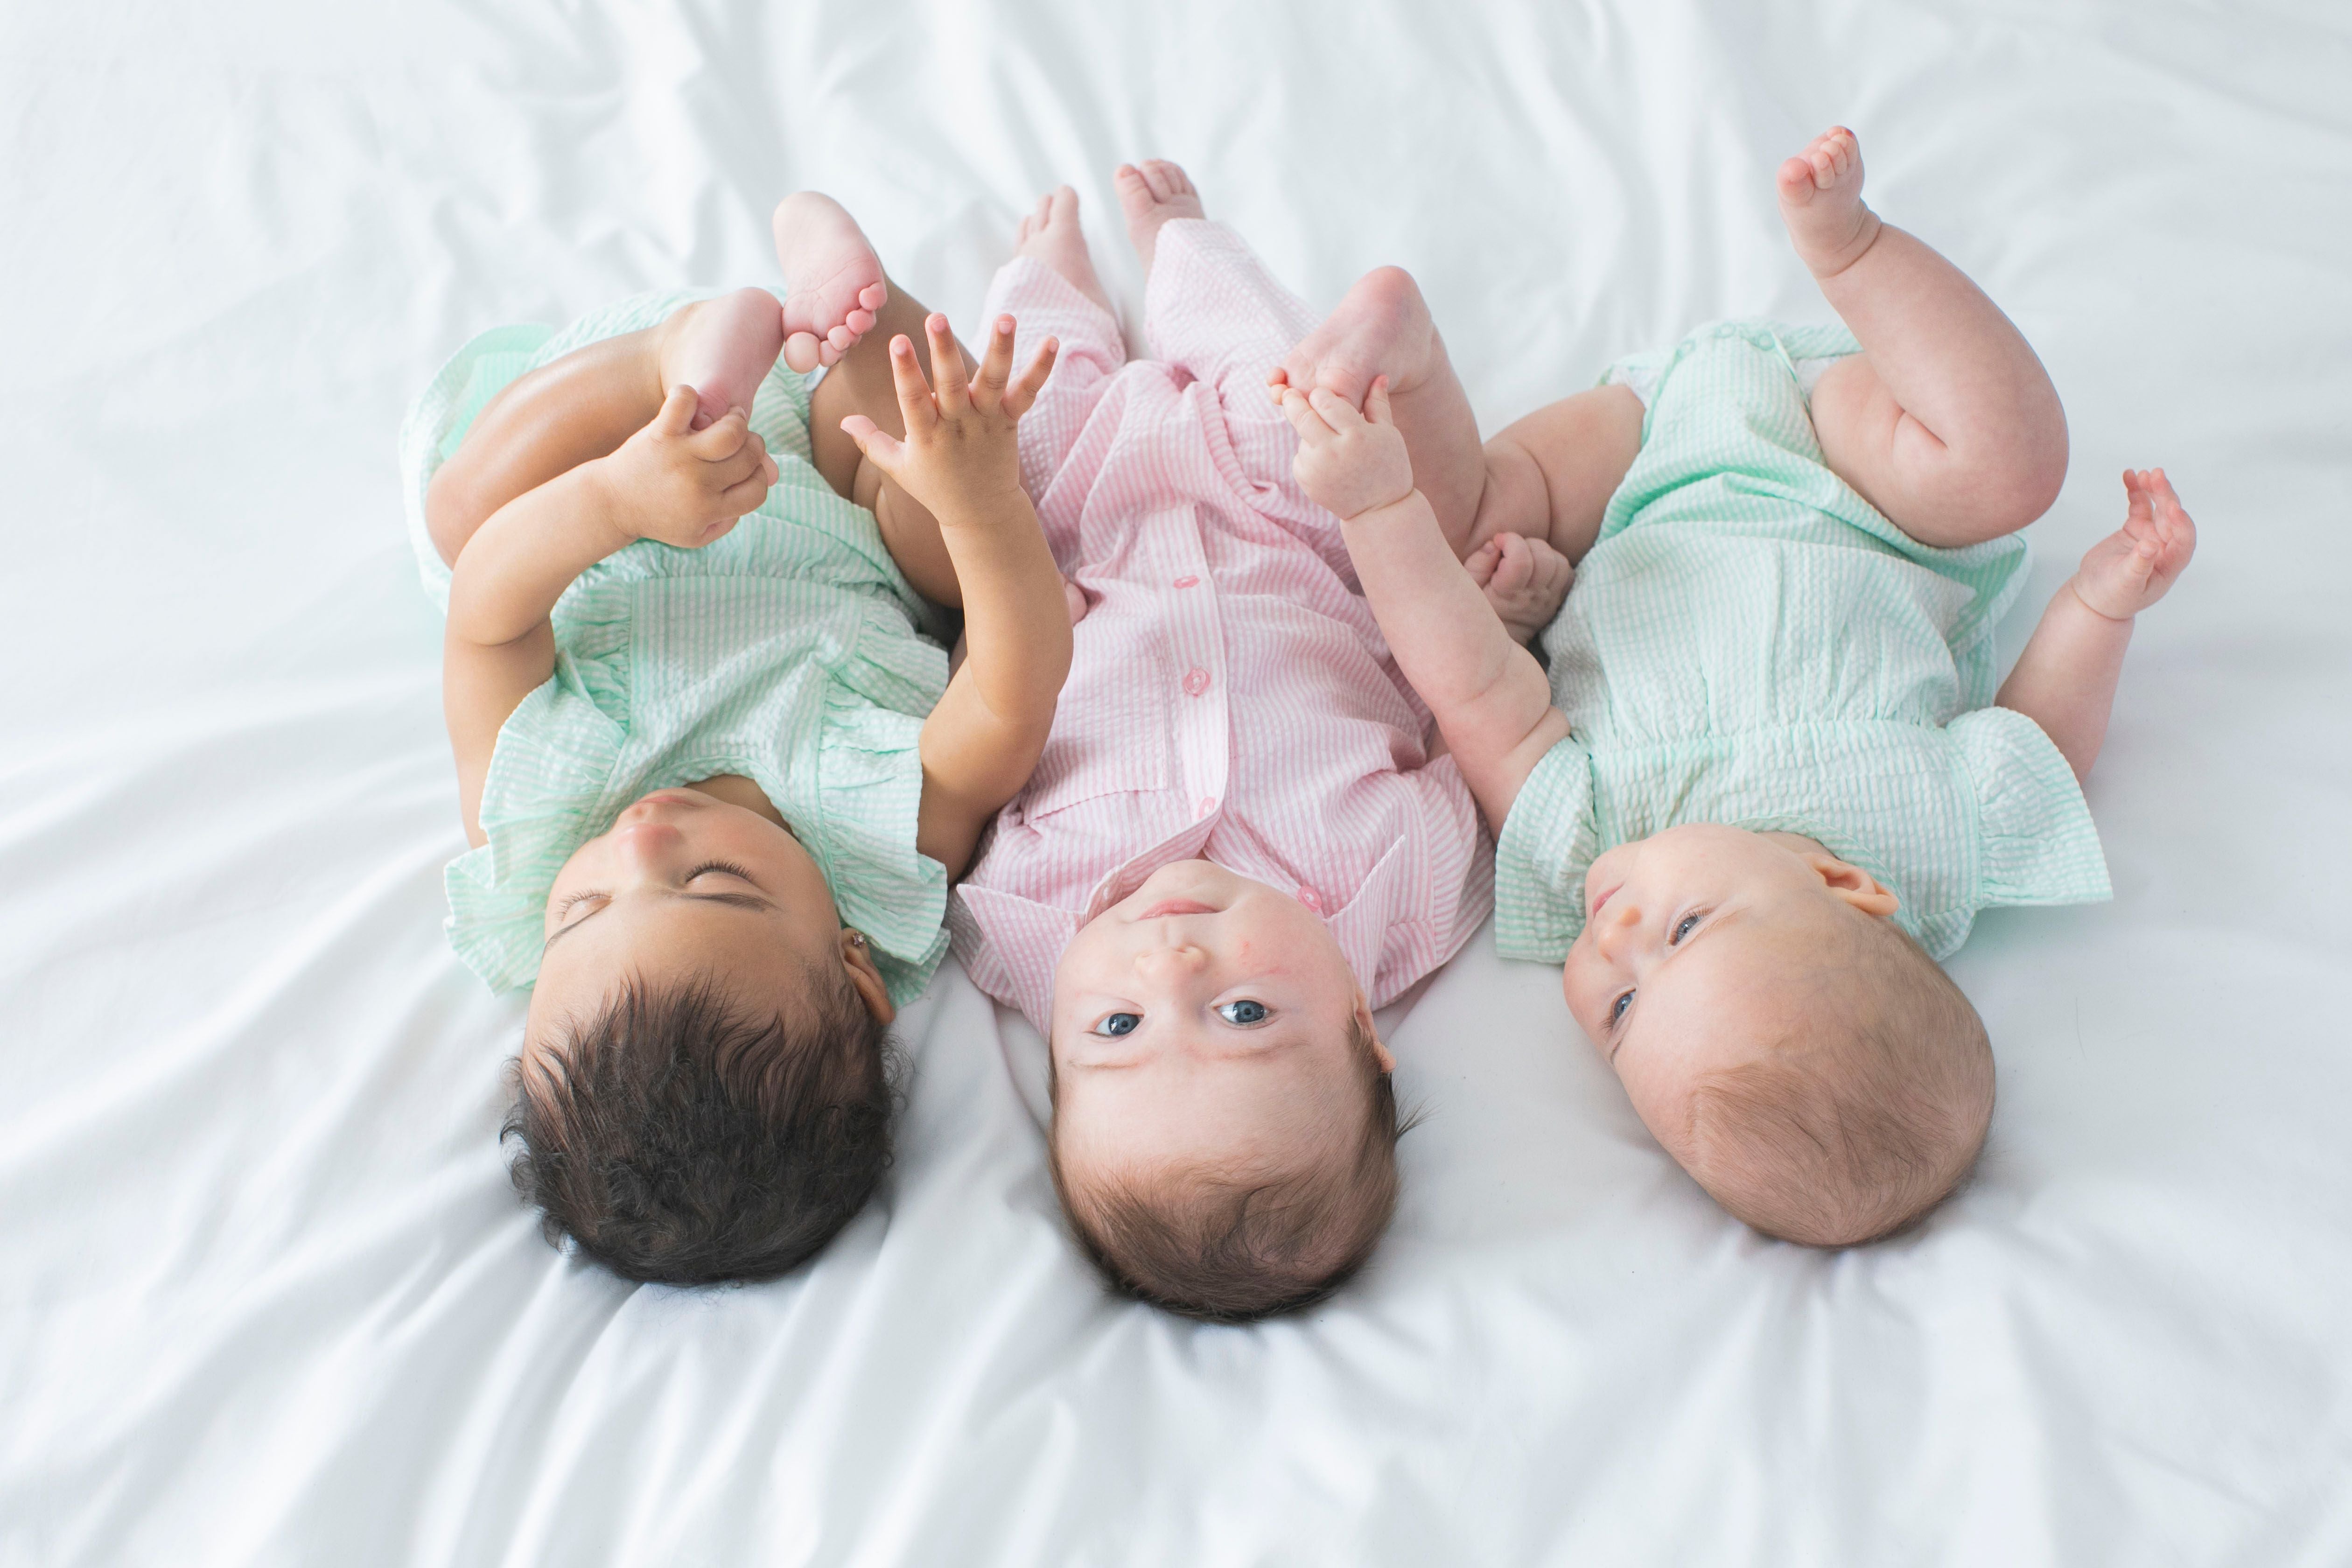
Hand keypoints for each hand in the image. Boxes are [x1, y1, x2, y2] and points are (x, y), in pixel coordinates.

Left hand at [599, 385, 777, 547]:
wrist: (611, 503)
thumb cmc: (660, 517)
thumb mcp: (697, 533)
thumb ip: (733, 516)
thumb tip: (764, 481)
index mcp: (709, 510)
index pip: (759, 489)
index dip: (758, 477)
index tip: (744, 472)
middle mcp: (697, 485)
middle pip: (750, 457)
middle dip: (752, 448)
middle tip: (739, 444)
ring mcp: (678, 457)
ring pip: (733, 430)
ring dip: (737, 421)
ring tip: (728, 420)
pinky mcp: (660, 433)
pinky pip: (685, 401)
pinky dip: (690, 395)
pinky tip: (690, 406)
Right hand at [840, 313, 1056, 525]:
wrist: (982, 515)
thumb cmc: (936, 488)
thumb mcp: (898, 467)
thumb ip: (871, 441)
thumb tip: (842, 419)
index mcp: (927, 435)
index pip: (912, 400)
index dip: (905, 371)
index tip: (898, 342)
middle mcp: (958, 425)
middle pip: (951, 384)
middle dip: (944, 350)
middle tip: (937, 317)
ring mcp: (987, 422)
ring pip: (994, 382)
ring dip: (1000, 349)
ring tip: (1006, 318)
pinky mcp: (1010, 421)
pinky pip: (1027, 393)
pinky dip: (1040, 368)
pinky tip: (1051, 341)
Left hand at [1280, 376, 1415, 519]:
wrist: (1379, 511)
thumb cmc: (1388, 467)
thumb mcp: (1389, 434)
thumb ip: (1378, 404)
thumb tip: (1379, 375)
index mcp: (1355, 435)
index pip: (1326, 401)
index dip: (1322, 394)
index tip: (1321, 393)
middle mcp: (1332, 451)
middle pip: (1302, 416)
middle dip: (1292, 401)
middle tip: (1287, 393)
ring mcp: (1316, 468)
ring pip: (1302, 437)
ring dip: (1311, 434)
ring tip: (1334, 447)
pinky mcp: (1306, 481)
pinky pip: (1300, 456)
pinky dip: (1310, 454)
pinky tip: (1329, 464)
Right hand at [1466, 530, 1574, 643]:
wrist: (1493, 647)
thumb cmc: (1475, 612)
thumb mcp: (1465, 589)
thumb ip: (1477, 564)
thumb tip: (1493, 545)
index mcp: (1508, 594)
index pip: (1521, 559)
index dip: (1510, 541)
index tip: (1498, 540)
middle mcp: (1533, 597)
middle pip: (1545, 557)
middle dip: (1527, 543)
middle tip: (1511, 549)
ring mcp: (1548, 600)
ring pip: (1560, 563)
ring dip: (1543, 552)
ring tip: (1525, 556)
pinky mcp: (1556, 602)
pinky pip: (1568, 575)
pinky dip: (1556, 564)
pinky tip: (1538, 567)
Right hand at [2071, 468, 2196, 619]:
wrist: (2093, 597)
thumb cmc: (2112, 597)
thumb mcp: (2126, 585)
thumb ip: (2139, 566)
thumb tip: (2150, 545)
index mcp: (2171, 563)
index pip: (2183, 538)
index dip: (2181, 521)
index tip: (2172, 506)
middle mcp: (2166, 546)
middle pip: (2172, 516)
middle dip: (2165, 495)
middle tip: (2156, 476)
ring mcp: (2150, 535)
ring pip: (2158, 506)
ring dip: (2153, 489)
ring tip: (2143, 474)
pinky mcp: (2135, 529)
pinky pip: (2139, 505)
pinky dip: (2135, 491)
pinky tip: (2129, 476)